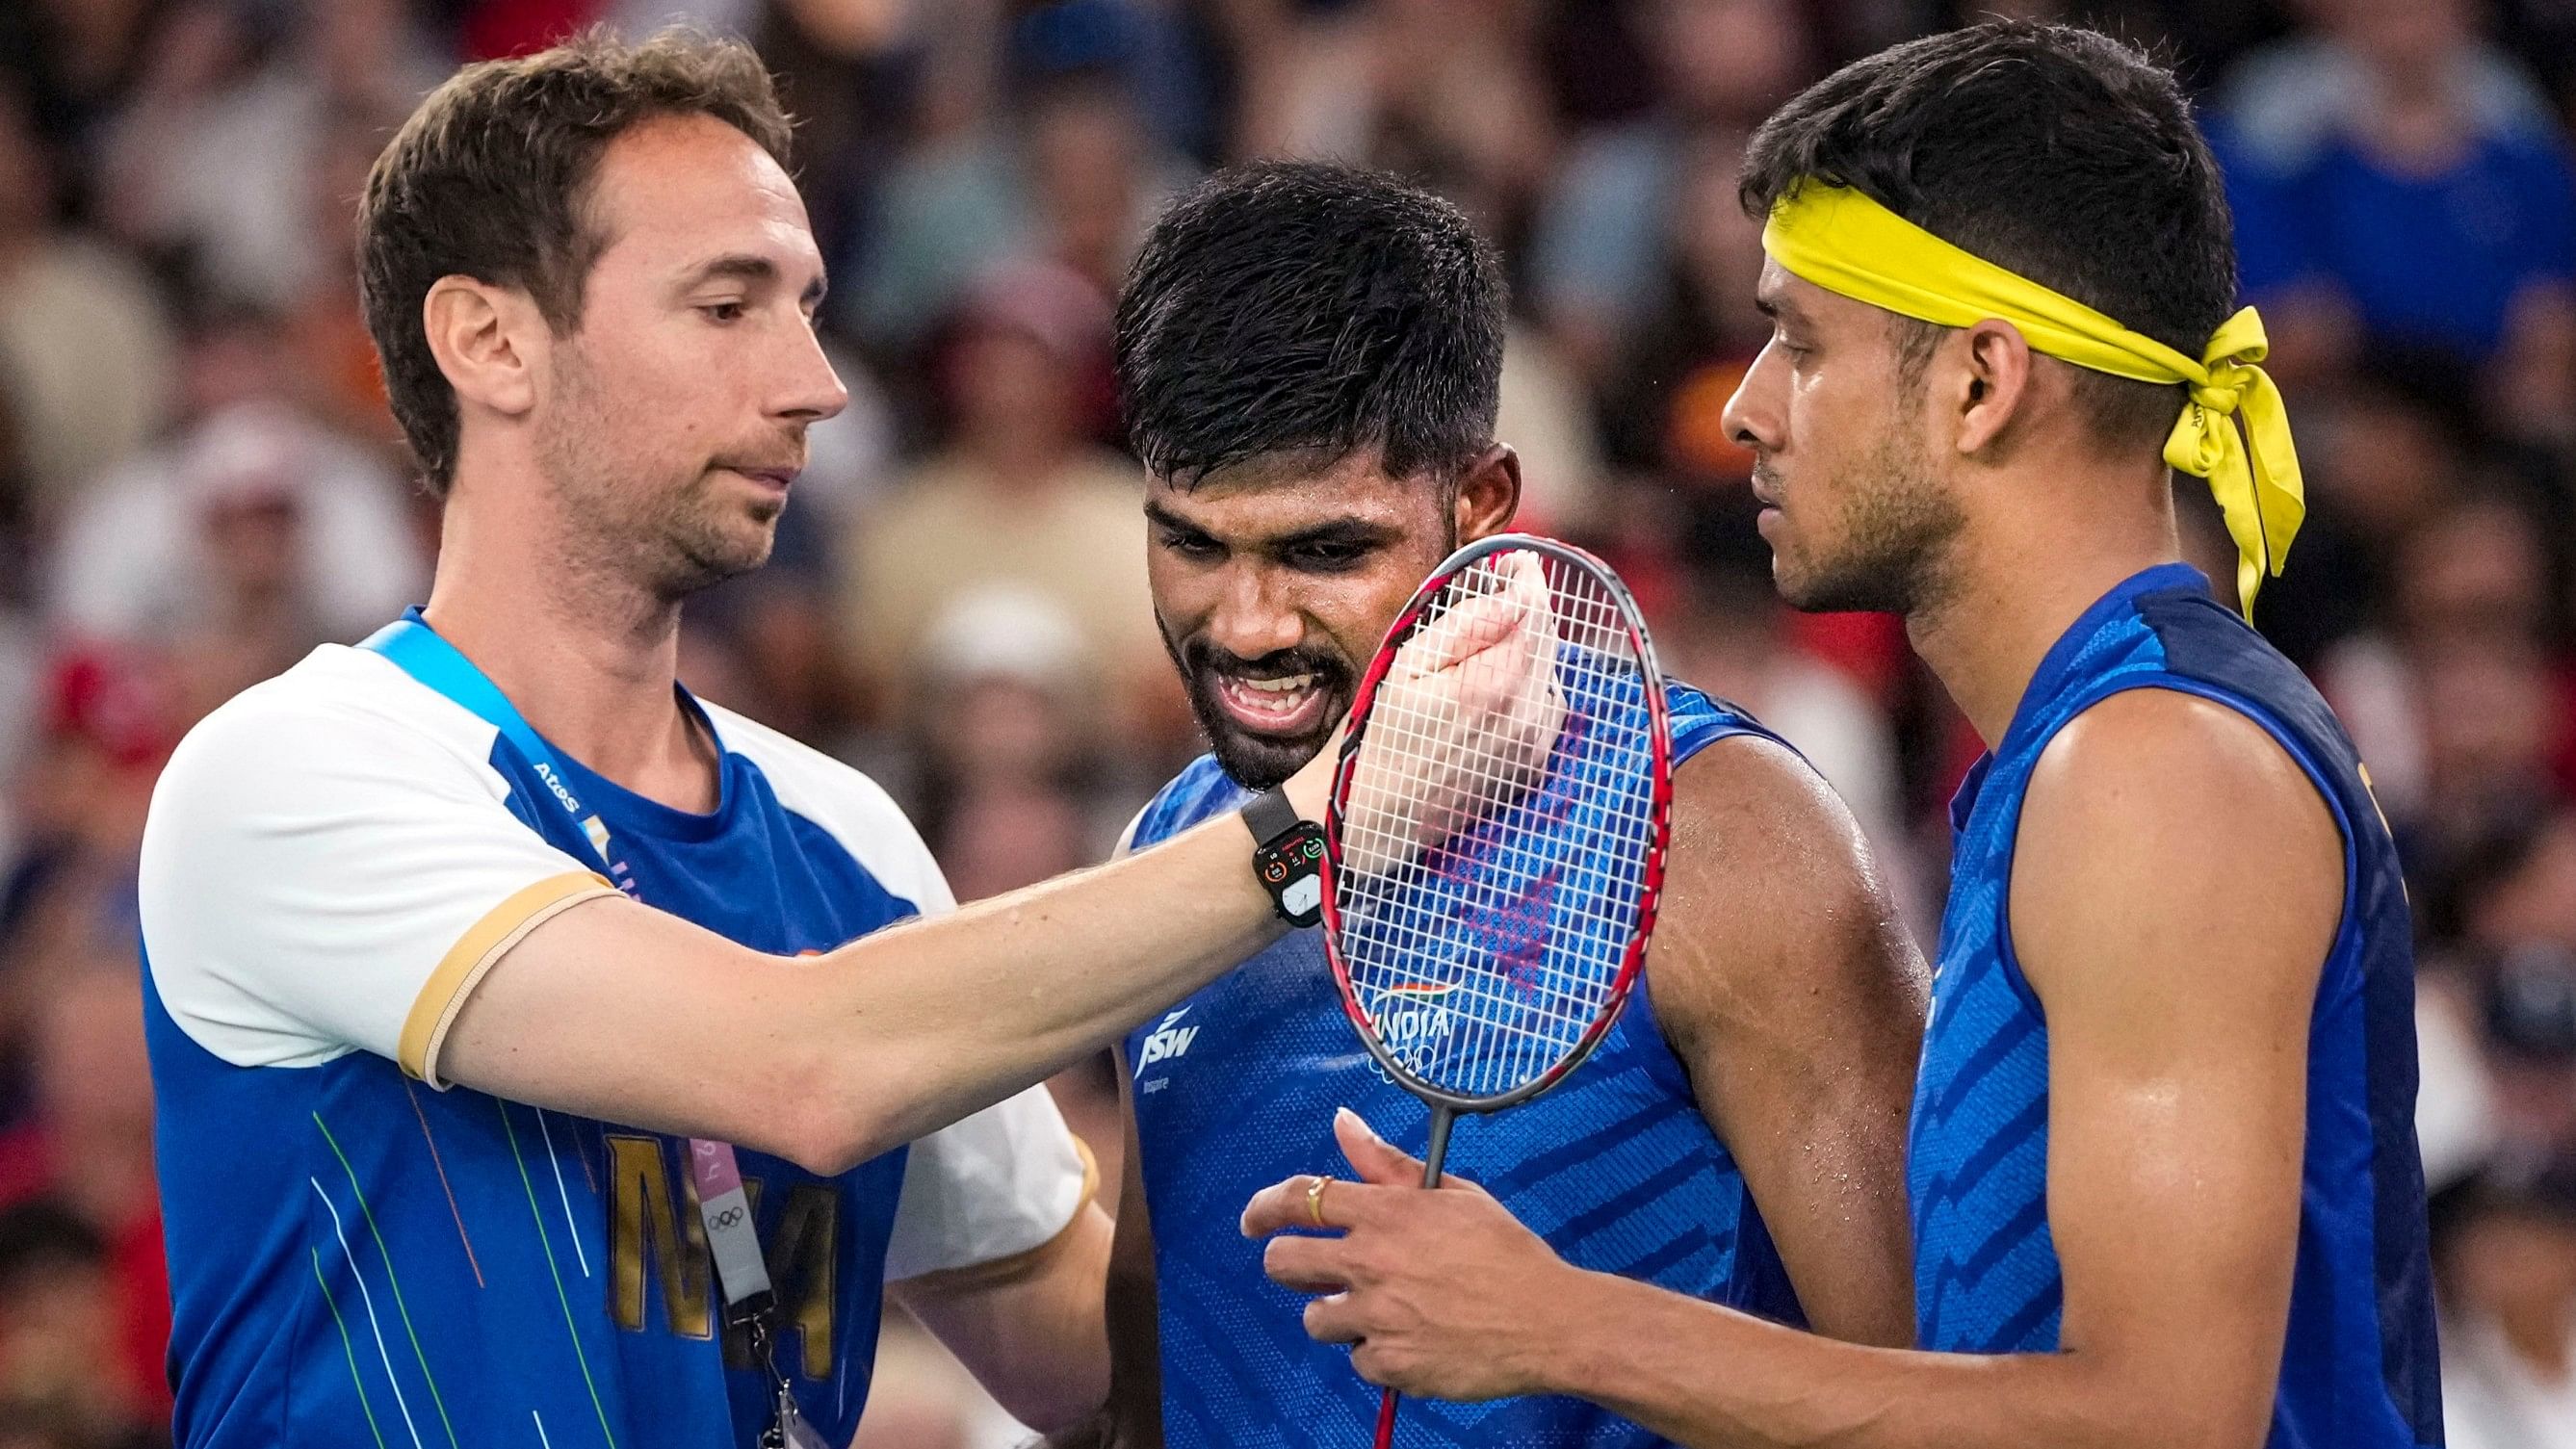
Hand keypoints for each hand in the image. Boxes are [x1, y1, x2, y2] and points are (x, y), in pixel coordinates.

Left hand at [1239, 1107, 1580, 1402]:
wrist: (1548, 1321)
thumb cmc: (1506, 1251)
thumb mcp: (1453, 1195)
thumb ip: (1387, 1163)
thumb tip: (1341, 1121)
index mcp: (1385, 1213)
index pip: (1298, 1200)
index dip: (1263, 1207)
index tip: (1253, 1219)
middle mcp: (1370, 1262)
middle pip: (1283, 1262)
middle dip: (1287, 1263)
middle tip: (1310, 1270)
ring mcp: (1376, 1317)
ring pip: (1314, 1318)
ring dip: (1336, 1313)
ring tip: (1379, 1310)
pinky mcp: (1388, 1364)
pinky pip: (1356, 1359)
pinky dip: (1375, 1353)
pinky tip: (1410, 1341)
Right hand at [1324, 553, 1565, 874]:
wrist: (1374, 816)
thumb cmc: (1379, 734)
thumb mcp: (1406, 664)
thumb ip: (1466, 623)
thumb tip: (1516, 588)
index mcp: (1494, 684)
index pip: (1534, 609)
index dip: (1526, 576)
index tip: (1511, 560)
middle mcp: (1526, 716)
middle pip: (1547, 638)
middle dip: (1527, 609)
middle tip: (1498, 589)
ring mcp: (1533, 745)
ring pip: (1550, 672)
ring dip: (1529, 649)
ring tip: (1488, 644)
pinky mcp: (1532, 766)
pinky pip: (1545, 708)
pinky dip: (1529, 687)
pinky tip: (1493, 688)